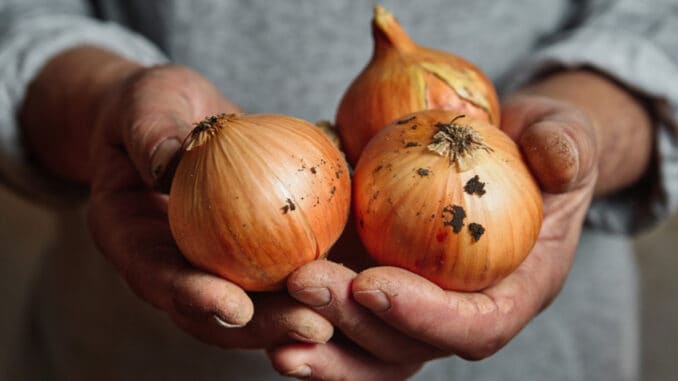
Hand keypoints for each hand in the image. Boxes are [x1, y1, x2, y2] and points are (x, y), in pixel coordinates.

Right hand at [86, 63, 332, 348]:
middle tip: (310, 326)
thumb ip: (150, 133)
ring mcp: (220, 262)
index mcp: (136, 242)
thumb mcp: (144, 105)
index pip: (161, 280)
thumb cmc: (152, 107)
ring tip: (342, 314)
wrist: (177, 117)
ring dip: (298, 313)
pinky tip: (359, 277)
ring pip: (259, 303)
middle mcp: (179, 265)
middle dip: (264, 327)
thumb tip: (167, 160)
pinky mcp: (257, 249)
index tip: (234, 306)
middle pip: (218, 312)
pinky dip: (320, 276)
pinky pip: (288, 266)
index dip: (194, 299)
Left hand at [268, 95, 598, 379]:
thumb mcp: (564, 136)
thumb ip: (566, 147)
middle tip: (304, 283)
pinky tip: (265, 316)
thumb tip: (557, 155)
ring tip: (274, 334)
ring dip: (322, 347)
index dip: (427, 317)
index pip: (476, 325)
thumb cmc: (537, 149)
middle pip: (409, 346)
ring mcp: (416, 305)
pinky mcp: (380, 288)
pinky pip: (345, 321)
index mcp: (513, 291)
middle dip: (355, 324)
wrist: (504, 153)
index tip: (375, 286)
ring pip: (370, 351)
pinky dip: (309, 325)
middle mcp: (460, 312)